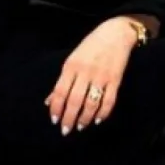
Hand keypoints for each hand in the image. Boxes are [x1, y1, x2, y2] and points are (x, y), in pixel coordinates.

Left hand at [45, 16, 138, 134]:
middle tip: (66, 130)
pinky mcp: (115, 80)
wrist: (115, 34)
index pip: (59, 91)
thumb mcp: (72, 60)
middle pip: (74, 100)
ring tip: (80, 127)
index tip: (54, 120)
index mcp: (70, 66)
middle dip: (69, 118)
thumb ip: (62, 81)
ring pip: (91, 103)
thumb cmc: (90, 47)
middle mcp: (85, 72)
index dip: (56, 108)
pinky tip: (97, 120)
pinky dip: (103, 113)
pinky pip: (108, 101)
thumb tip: (49, 101)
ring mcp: (101, 77)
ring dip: (85, 118)